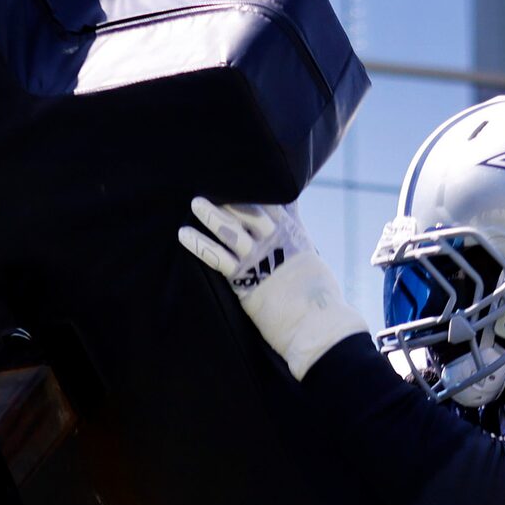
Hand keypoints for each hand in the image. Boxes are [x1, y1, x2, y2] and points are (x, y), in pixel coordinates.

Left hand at [177, 197, 365, 379]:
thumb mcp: (312, 263)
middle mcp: (277, 241)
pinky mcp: (245, 280)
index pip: (275, 204)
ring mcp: (260, 259)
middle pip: (250, 210)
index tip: (243, 176)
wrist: (318, 328)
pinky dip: (199, 244)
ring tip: (195, 203)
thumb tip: (296, 235)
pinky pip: (217, 258)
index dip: (259, 189)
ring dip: (211, 215)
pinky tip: (184, 235)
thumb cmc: (320, 302)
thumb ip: (298, 243)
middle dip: (231, 197)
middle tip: (213, 184)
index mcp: (295, 235)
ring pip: (231, 229)